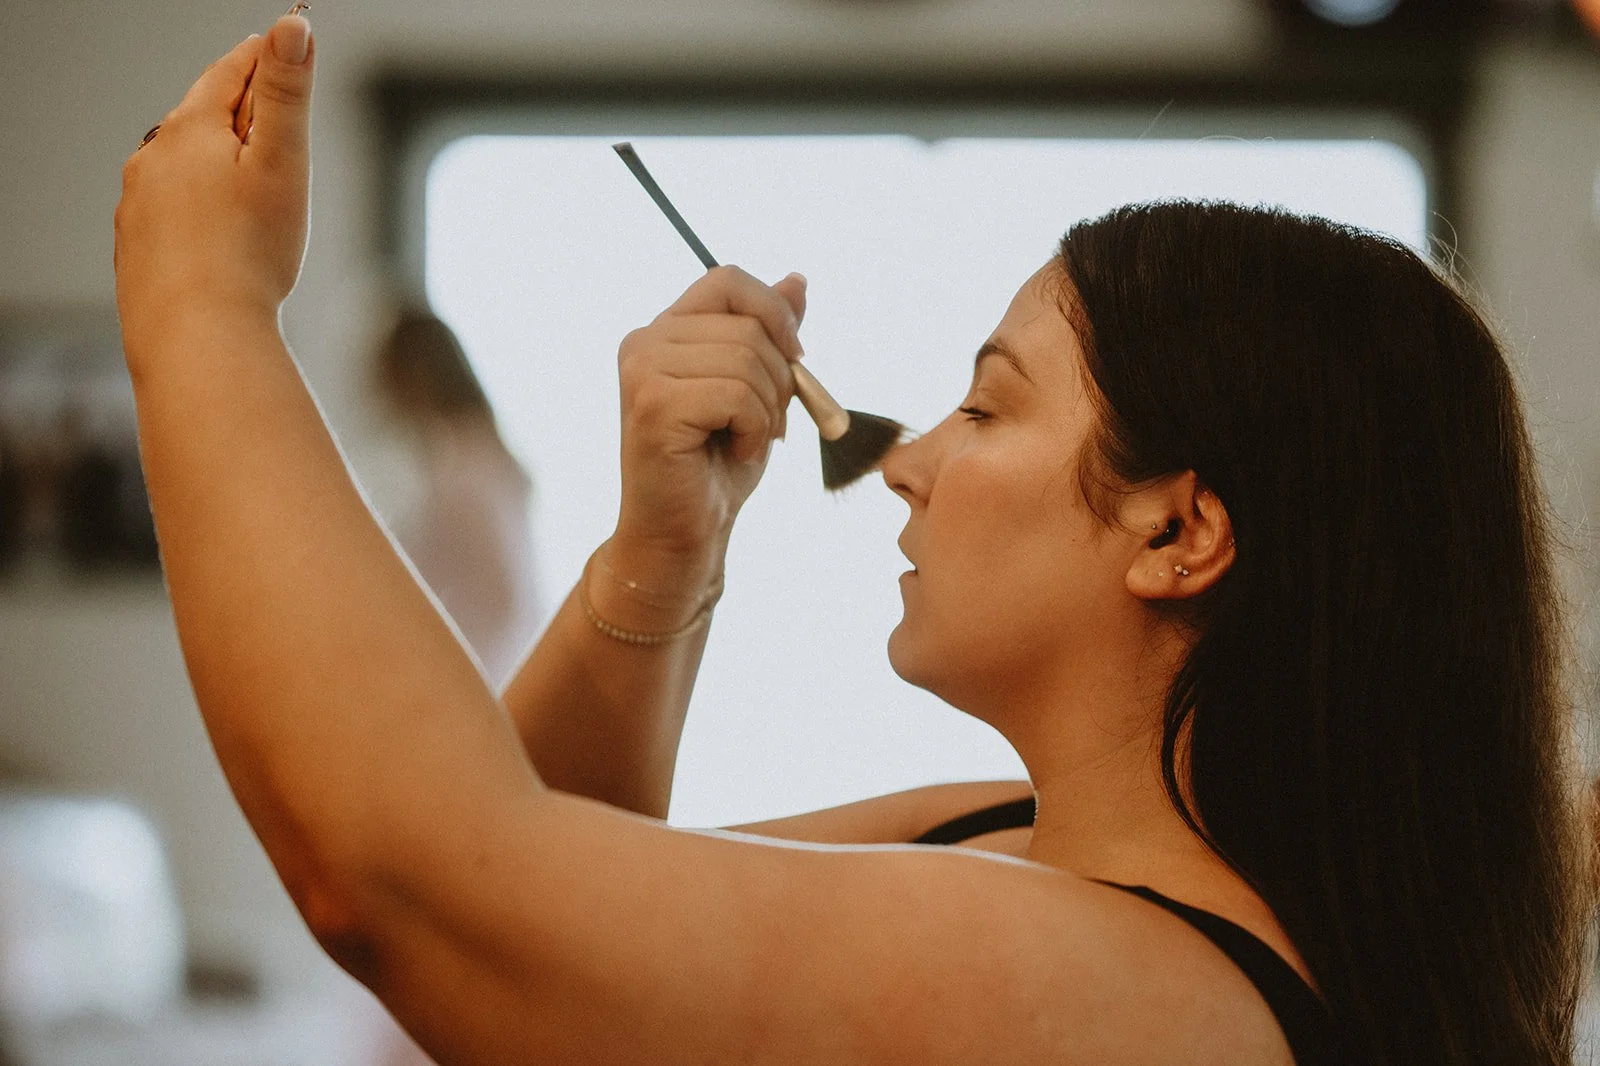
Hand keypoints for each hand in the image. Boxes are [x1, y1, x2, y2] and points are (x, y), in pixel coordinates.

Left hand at [115, 15, 315, 350]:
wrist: (198, 335)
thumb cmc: (249, 253)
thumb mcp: (281, 162)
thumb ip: (286, 93)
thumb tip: (292, 27)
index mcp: (190, 130)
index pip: (231, 71)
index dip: (265, 56)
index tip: (284, 43)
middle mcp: (152, 159)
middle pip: (202, 118)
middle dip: (241, 116)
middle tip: (274, 113)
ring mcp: (137, 204)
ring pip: (182, 168)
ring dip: (214, 166)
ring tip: (247, 183)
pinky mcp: (136, 248)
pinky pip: (170, 213)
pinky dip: (197, 212)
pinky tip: (216, 236)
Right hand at [610, 266, 807, 587]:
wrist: (683, 534)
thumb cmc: (717, 466)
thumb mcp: (756, 390)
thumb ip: (769, 335)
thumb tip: (798, 279)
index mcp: (664, 331)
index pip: (727, 279)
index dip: (773, 312)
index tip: (796, 358)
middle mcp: (644, 341)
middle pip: (747, 324)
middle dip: (779, 378)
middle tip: (766, 425)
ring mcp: (642, 371)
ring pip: (746, 359)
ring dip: (767, 410)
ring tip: (744, 441)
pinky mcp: (652, 405)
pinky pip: (737, 395)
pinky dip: (754, 430)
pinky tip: (734, 452)